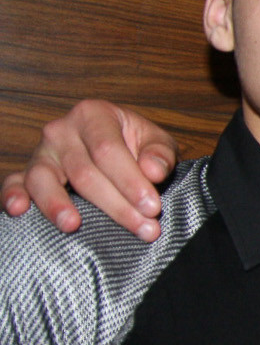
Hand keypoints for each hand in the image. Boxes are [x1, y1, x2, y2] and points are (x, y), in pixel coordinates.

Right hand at [1, 100, 178, 240]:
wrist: (120, 147)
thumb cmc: (138, 146)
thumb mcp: (157, 143)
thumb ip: (159, 155)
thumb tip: (153, 171)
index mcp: (93, 115)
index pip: (108, 151)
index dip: (130, 181)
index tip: (152, 207)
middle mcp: (61, 131)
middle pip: (83, 172)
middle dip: (115, 205)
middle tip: (143, 228)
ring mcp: (41, 153)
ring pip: (43, 179)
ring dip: (57, 204)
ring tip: (72, 225)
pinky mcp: (27, 173)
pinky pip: (14, 182)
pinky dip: (12, 195)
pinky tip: (19, 210)